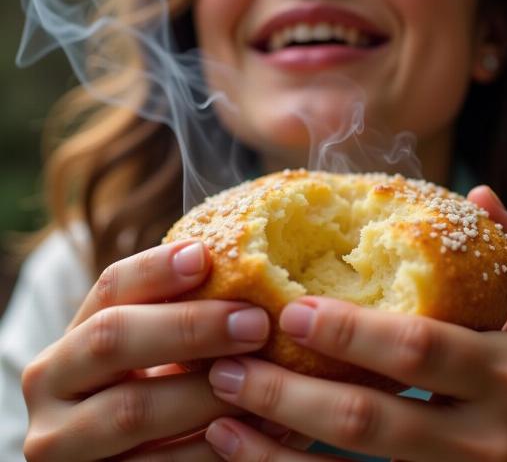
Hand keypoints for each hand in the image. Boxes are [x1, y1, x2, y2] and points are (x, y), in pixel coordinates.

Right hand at [21, 240, 271, 460]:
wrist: (111, 457)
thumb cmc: (141, 392)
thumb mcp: (144, 352)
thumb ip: (174, 317)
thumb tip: (243, 269)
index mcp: (69, 339)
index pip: (108, 289)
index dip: (155, 269)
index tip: (205, 255)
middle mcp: (50, 387)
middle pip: (112, 340)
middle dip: (190, 327)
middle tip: (255, 322)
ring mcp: (63, 443)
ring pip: (135, 409)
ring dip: (209, 391)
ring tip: (267, 376)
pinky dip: (214, 446)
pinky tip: (256, 425)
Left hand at [203, 187, 506, 460]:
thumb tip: (482, 194)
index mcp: (505, 374)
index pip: (416, 347)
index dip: (349, 331)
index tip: (290, 309)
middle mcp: (478, 438)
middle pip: (369, 418)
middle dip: (291, 391)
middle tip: (229, 360)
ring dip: (275, 443)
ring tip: (219, 409)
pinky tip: (240, 451)